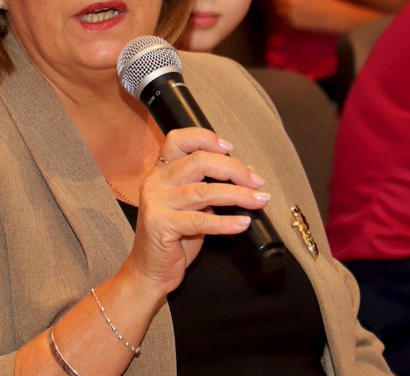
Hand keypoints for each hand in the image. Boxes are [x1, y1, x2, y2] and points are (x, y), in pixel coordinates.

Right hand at [123, 128, 268, 296]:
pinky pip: (201, 220)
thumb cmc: (174, 238)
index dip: (205, 138)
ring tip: (259, 201)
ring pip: (205, 191)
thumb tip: (246, 172)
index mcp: (160, 172)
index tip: (230, 147)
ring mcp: (156, 203)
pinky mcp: (161, 225)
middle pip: (199, 161)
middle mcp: (155, 183)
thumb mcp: (192, 206)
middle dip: (234, 169)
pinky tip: (242, 223)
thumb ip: (210, 186)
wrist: (150, 271)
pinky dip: (226, 222)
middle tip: (256, 181)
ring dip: (238, 195)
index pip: (178, 140)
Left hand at [274, 0, 340, 32]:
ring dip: (282, 8)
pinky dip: (287, 17)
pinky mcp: (293, 22)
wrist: (333, 15)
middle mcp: (291, 1)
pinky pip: (284, 19)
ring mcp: (291, 12)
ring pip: (278, 9)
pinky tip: (295, 15)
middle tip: (286, 0)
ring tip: (289, 8)